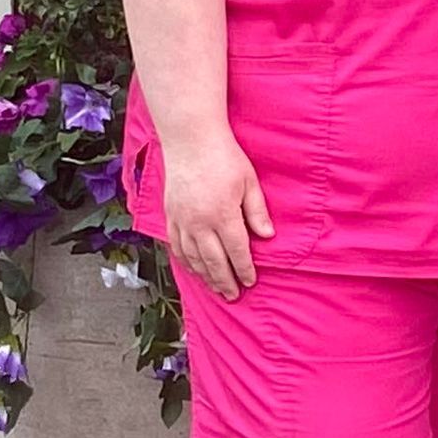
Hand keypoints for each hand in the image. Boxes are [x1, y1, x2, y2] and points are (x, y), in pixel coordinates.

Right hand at [162, 129, 274, 300]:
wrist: (191, 142)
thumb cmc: (225, 158)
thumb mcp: (249, 182)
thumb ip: (257, 211)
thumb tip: (267, 236)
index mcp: (223, 215)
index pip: (237, 251)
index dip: (244, 268)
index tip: (250, 282)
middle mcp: (199, 223)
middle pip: (213, 261)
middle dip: (224, 281)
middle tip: (233, 296)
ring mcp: (182, 221)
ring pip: (193, 258)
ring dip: (205, 276)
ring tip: (215, 288)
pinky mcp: (170, 216)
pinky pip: (177, 247)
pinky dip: (186, 262)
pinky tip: (193, 269)